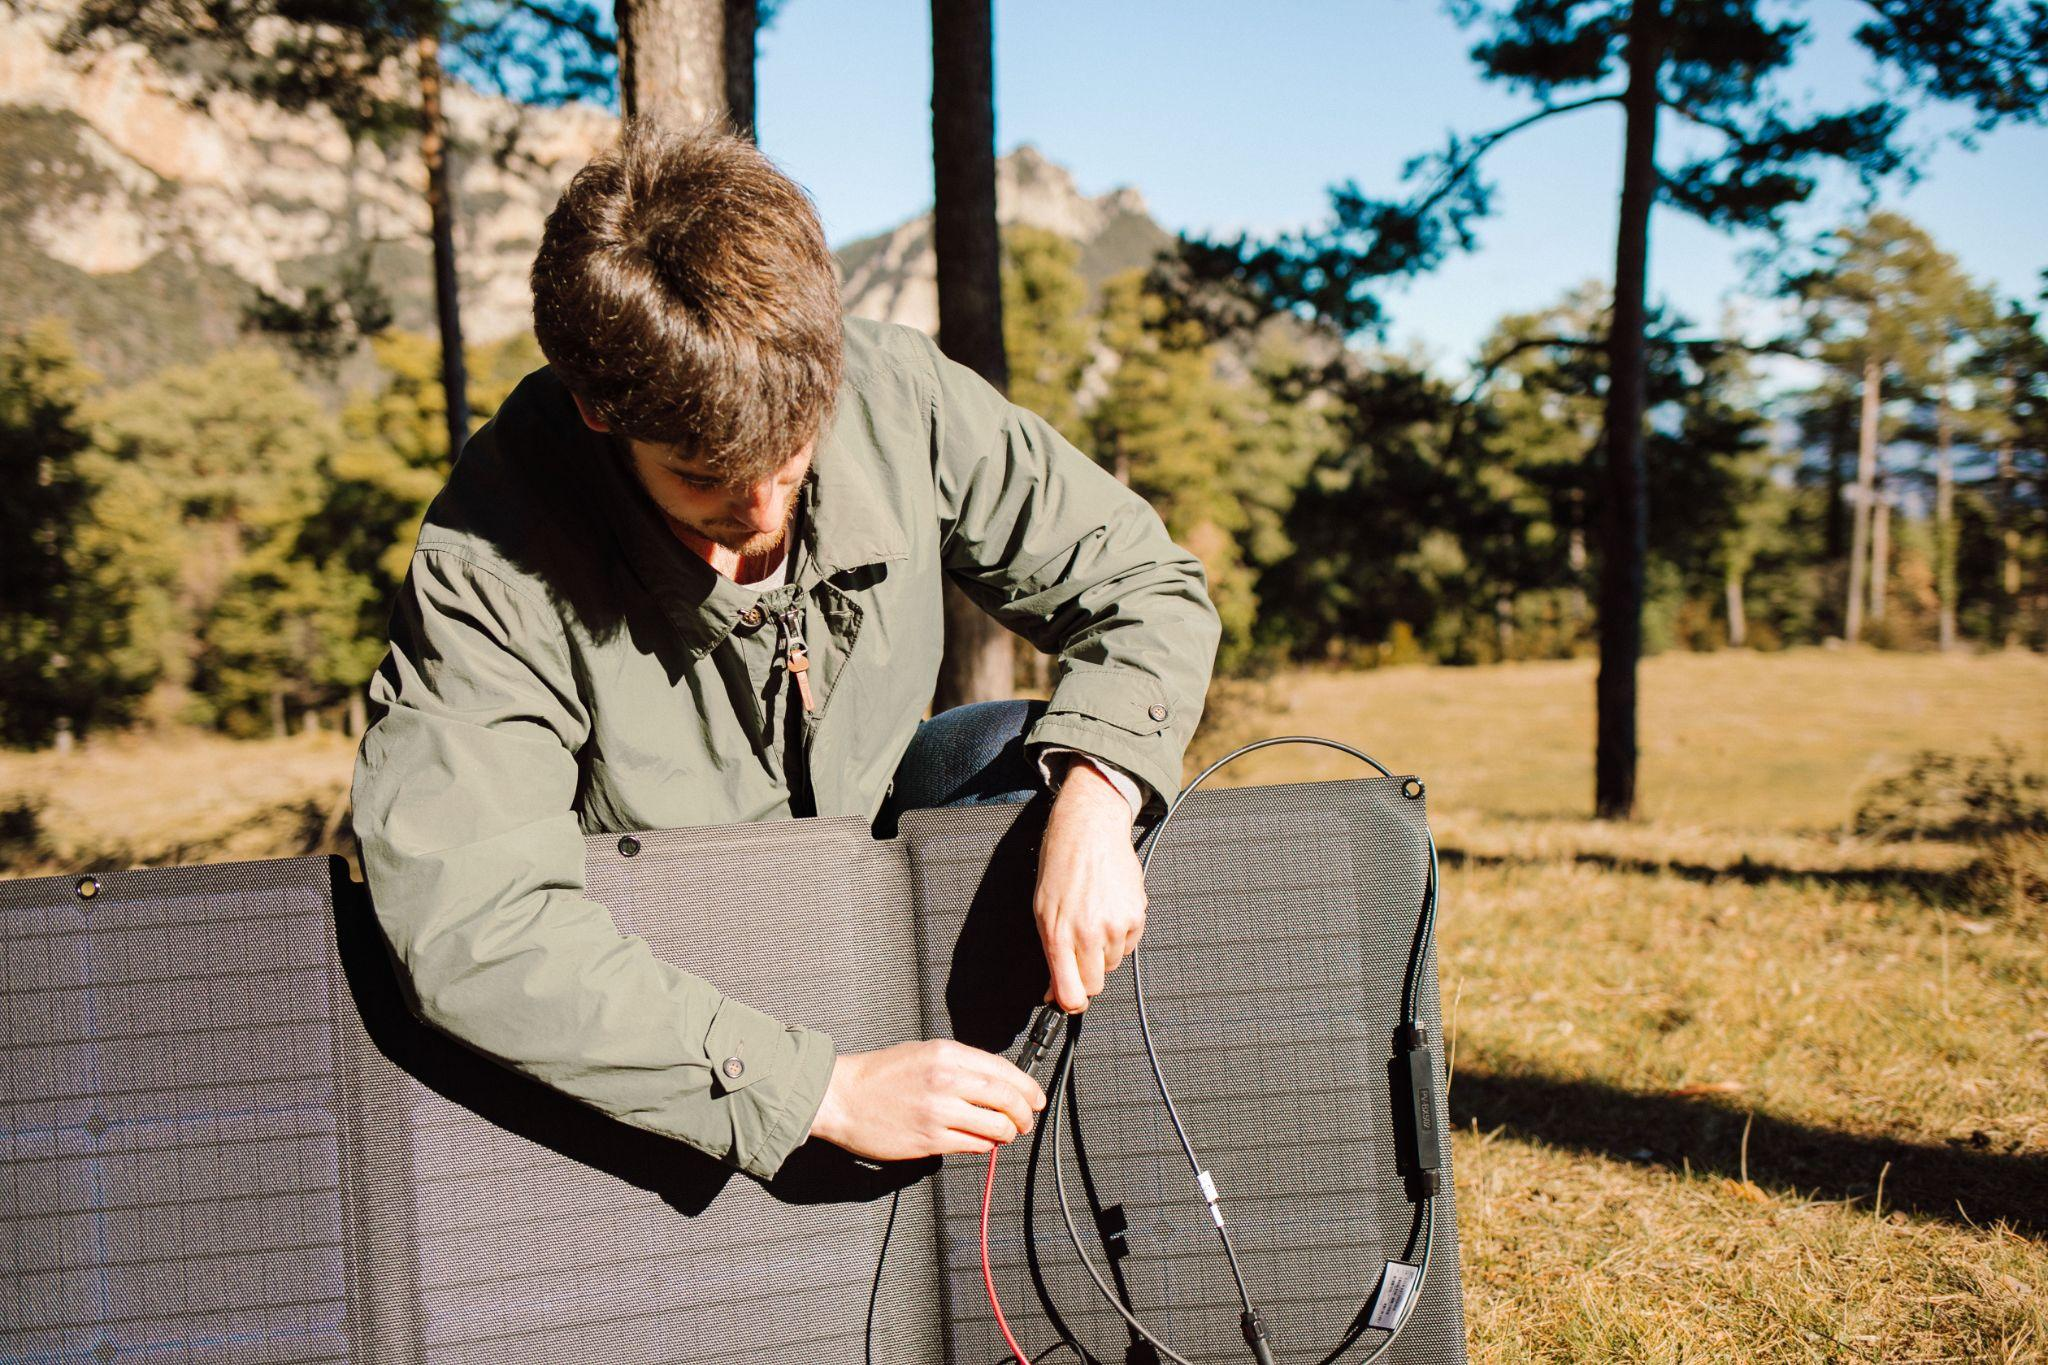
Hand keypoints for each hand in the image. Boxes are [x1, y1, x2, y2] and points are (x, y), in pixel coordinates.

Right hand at [806, 1039, 1046, 1159]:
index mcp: (947, 1054)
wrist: (842, 1097)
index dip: (1028, 1088)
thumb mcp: (925, 1052)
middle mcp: (947, 1081)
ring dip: (1008, 1133)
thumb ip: (962, 1065)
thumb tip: (997, 1083)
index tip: (1036, 1098)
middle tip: (1027, 1120)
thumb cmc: (880, 1074)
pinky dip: (985, 1145)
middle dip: (1025, 1113)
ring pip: (996, 1127)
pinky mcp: (930, 1140)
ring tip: (1005, 1134)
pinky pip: (974, 1145)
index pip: (1004, 1071)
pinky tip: (982, 1141)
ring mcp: (939, 1112)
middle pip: (1007, 1099)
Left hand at [1035, 758, 1147, 1012]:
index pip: (1070, 993)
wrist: (1089, 832)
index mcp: (1058, 934)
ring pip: (1112, 964)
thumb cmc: (1060, 868)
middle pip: (1094, 985)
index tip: (1068, 1001)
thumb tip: (1054, 991)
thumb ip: (1050, 955)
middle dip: (1085, 976)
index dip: (1069, 1003)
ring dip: (1102, 952)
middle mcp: (1088, 933)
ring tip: (1092, 920)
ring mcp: (1116, 925)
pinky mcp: (1137, 915)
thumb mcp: (1042, 912)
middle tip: (1079, 953)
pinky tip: (1108, 912)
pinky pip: (1129, 945)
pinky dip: (1119, 936)